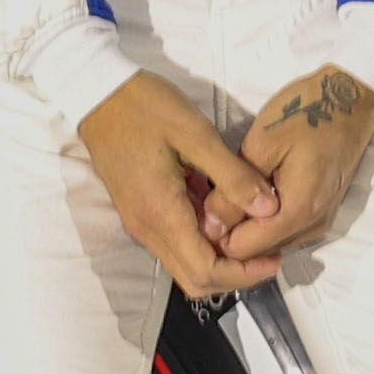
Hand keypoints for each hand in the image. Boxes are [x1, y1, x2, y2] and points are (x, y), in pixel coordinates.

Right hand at [79, 73, 274, 301]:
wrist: (97, 94)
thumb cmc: (144, 107)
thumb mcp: (196, 133)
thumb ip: (234, 175)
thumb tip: (269, 209)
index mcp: (162, 213)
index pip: (206, 271)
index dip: (245, 273)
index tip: (275, 256)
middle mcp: (148, 228)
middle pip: (196, 279)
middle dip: (237, 274)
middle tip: (270, 251)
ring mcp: (141, 222)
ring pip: (185, 264)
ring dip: (221, 259)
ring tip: (255, 231)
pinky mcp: (141, 211)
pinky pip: (176, 242)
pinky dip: (205, 242)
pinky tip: (228, 215)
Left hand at [223, 68, 373, 268]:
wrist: (350, 99)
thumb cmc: (305, 113)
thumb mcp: (262, 145)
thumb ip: (233, 191)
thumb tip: (209, 227)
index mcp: (297, 213)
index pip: (243, 251)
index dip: (214, 234)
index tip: (200, 207)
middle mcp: (311, 228)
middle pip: (256, 252)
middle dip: (229, 232)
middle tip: (211, 195)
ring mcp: (319, 223)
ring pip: (268, 244)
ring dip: (245, 226)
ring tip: (230, 191)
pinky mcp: (320, 214)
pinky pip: (282, 231)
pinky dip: (262, 220)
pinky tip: (251, 192)